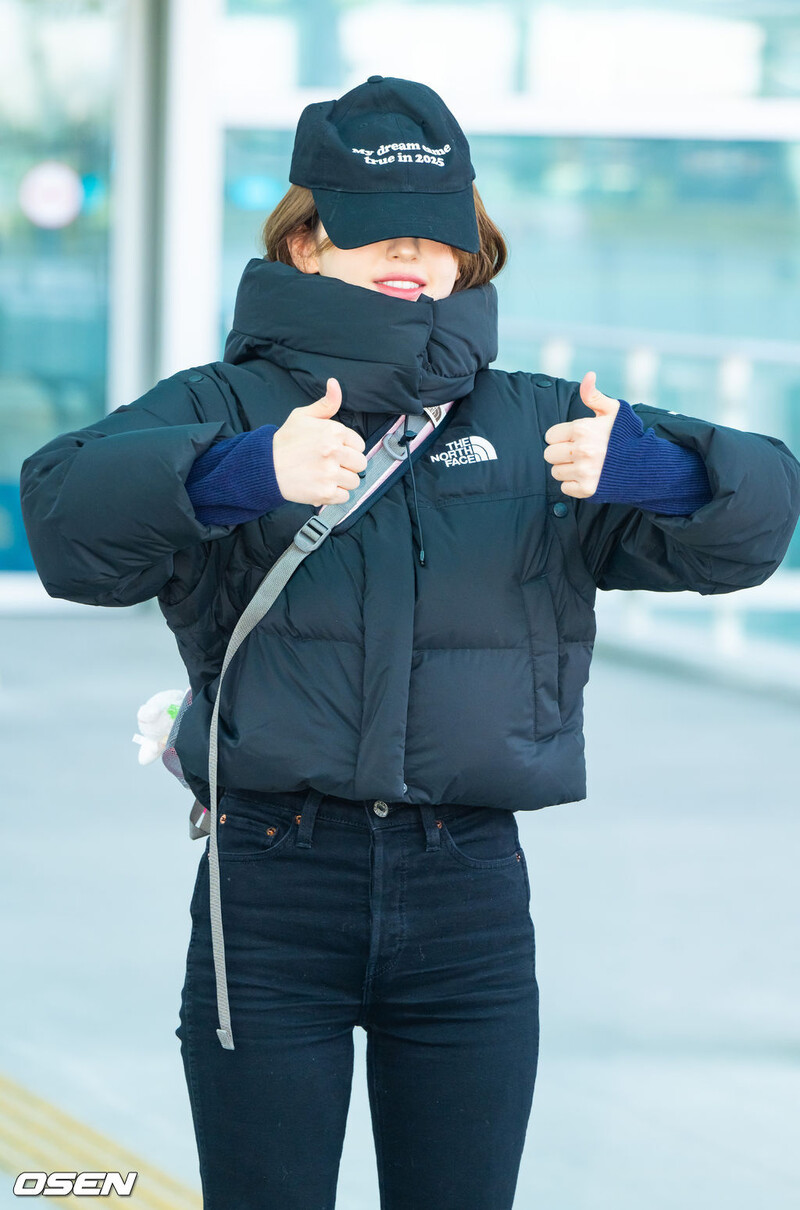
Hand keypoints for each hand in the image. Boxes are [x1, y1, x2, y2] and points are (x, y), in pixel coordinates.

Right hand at [273, 378, 367, 506]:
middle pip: (360, 464)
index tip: (335, 452)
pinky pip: (345, 497)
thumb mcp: (303, 416)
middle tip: (331, 465)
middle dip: (349, 466)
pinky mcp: (325, 492)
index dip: (348, 449)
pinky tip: (322, 486)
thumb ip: (326, 403)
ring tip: (325, 476)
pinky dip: (335, 495)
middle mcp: (334, 452)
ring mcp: (330, 473)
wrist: (265, 466)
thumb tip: (335, 384)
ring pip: (354, 482)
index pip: (359, 445)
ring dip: (343, 481)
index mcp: (334, 431)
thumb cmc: (285, 441)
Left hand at [543, 371, 619, 497]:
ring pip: (556, 472)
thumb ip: (594, 395)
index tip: (574, 438)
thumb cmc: (626, 435)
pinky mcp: (588, 489)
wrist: (646, 464)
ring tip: (584, 464)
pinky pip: (565, 488)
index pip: (550, 436)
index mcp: (583, 429)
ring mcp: (584, 471)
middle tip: (578, 452)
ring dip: (566, 469)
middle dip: (561, 452)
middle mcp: (582, 450)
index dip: (561, 436)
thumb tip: (588, 375)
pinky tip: (587, 476)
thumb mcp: (613, 410)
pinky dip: (573, 484)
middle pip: (549, 455)